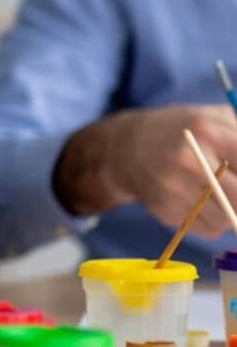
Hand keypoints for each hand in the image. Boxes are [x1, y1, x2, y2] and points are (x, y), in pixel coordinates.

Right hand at [54, 104, 236, 237]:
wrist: (120, 148)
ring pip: (228, 219)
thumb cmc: (179, 130)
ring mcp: (174, 188)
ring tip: (220, 193)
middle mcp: (191, 160)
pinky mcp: (166, 210)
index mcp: (208, 131)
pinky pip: (208, 229)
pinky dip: (211, 221)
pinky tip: (198, 200)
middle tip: (236, 192)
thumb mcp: (215, 118)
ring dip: (230, 211)